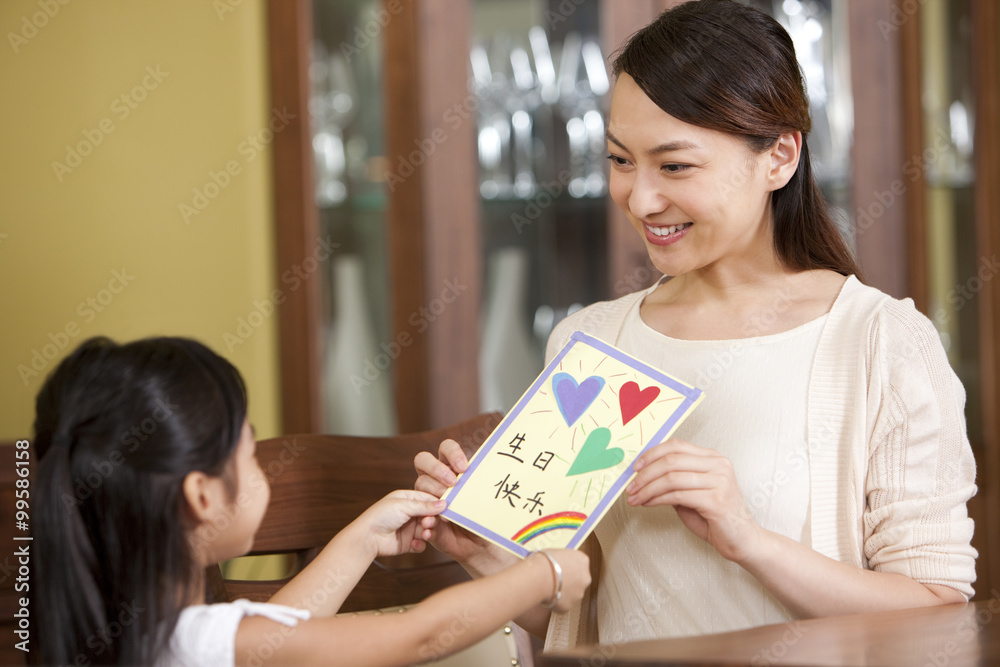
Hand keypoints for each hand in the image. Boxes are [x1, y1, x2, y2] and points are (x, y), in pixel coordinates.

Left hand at [357, 489, 445, 557]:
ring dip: (428, 533)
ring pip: (428, 530)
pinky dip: (420, 544)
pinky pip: (421, 544)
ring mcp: (409, 528)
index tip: (447, 510)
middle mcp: (409, 513)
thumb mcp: (404, 506)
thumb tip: (444, 504)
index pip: (428, 499)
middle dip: (432, 520)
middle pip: (430, 516)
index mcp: (407, 499)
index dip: (438, 505)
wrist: (367, 537)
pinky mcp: (408, 543)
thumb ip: (425, 506)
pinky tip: (414, 543)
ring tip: (424, 534)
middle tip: (428, 523)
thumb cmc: (381, 516)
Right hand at [414, 439, 493, 564]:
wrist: (479, 546)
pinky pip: (418, 512)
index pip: (446, 448)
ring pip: (420, 483)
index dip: (452, 453)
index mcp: (453, 469)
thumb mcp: (485, 500)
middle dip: (437, 469)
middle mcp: (437, 479)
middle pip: (423, 459)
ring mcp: (427, 496)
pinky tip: (436, 525)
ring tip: (447, 506)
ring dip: (433, 492)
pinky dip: (428, 517)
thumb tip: (479, 481)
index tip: (464, 468)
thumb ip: (479, 489)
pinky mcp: (422, 515)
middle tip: (452, 483)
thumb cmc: (484, 517)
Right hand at [533, 549, 590, 613]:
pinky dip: (555, 602)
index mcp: (582, 560)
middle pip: (579, 580)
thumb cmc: (544, 561)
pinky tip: (546, 596)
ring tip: (548, 588)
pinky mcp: (569, 606)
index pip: (579, 564)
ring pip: (572, 594)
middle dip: (569, 581)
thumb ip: (562, 559)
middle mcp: (585, 578)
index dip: (568, 566)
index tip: (560, 568)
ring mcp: (578, 594)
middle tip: (555, 580)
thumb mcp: (556, 552)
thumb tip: (557, 564)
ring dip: (563, 592)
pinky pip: (562, 604)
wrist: (539, 577)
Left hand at [625, 438, 764, 564]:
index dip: (652, 454)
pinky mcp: (717, 500)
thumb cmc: (715, 517)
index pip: (676, 446)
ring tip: (636, 498)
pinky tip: (649, 503)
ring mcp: (720, 481)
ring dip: (648, 488)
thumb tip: (643, 474)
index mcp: (713, 458)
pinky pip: (678, 495)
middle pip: (671, 460)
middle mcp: (718, 465)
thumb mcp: (691, 492)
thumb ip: (674, 480)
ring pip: (672, 477)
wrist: (743, 540)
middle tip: (630, 486)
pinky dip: (658, 499)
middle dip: (645, 474)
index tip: (635, 467)